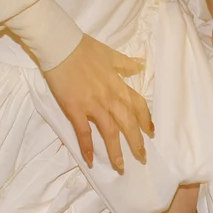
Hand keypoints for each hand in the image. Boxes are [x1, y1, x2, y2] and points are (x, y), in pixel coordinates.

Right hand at [43, 36, 150, 173]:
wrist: (61, 45)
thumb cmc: (84, 48)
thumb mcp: (110, 54)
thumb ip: (126, 63)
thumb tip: (140, 65)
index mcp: (118, 84)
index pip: (138, 106)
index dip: (146, 120)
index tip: (151, 132)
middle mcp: (110, 97)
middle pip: (128, 124)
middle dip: (137, 142)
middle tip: (142, 157)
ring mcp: (93, 104)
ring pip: (109, 132)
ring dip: (116, 151)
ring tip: (120, 167)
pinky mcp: (75, 109)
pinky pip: (83, 132)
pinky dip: (87, 147)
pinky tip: (90, 161)